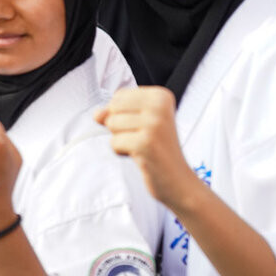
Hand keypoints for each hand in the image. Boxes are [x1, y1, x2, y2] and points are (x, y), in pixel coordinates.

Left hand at [95, 87, 198, 213]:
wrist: (177, 180)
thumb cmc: (157, 149)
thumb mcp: (138, 122)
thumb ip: (116, 112)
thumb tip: (97, 114)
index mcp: (161, 96)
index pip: (119, 96)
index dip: (122, 114)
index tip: (143, 126)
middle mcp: (160, 106)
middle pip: (113, 108)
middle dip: (119, 126)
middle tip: (141, 137)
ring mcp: (154, 124)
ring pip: (111, 124)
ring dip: (121, 140)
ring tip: (141, 146)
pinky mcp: (145, 142)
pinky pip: (114, 142)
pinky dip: (122, 152)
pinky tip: (140, 156)